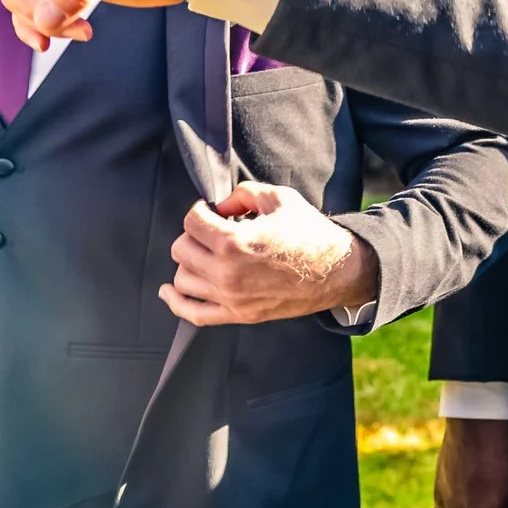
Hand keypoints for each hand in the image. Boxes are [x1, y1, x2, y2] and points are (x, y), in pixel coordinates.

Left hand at [161, 181, 380, 324]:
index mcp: (234, 241)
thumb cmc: (311, 234)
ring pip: (182, 278)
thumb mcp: (280, 199)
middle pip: (181, 249)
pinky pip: (192, 313)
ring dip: (190, 262)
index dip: (200, 211)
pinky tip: (169, 290)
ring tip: (208, 254)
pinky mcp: (237, 314)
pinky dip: (176, 301)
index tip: (212, 212)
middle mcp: (226, 272)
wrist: (337, 271)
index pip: (191, 222)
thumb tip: (222, 205)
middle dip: (194, 235)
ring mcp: (230, 297)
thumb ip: (244, 193)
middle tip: (214, 232)